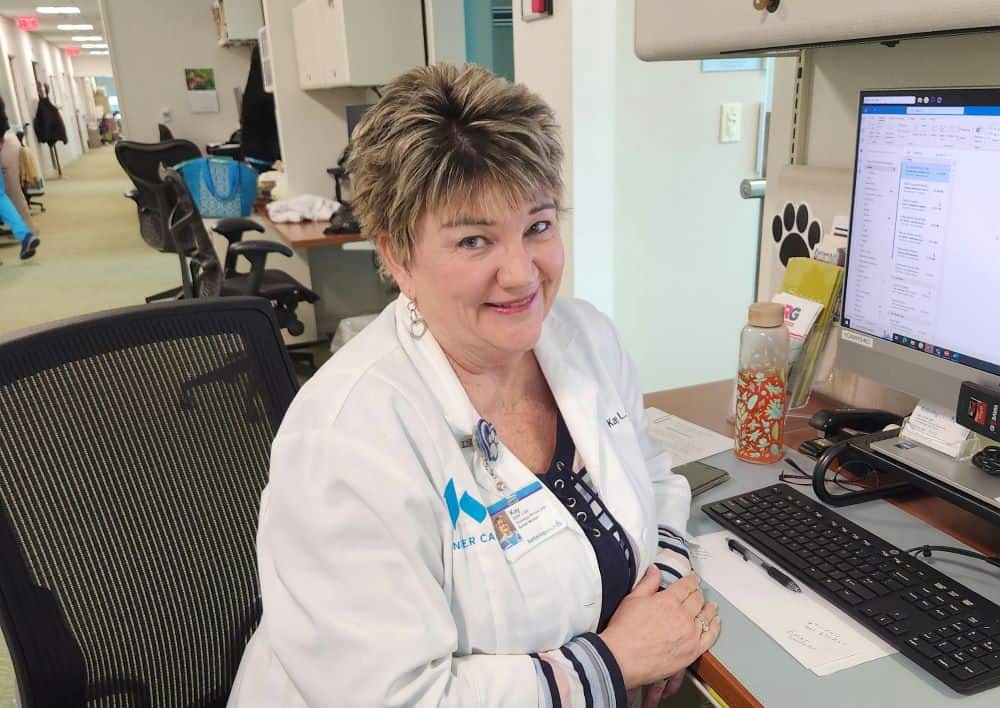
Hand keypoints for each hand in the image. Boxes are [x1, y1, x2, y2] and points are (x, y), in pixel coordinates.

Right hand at [598, 568, 719, 689]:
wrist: (623, 658)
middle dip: (698, 593)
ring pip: (706, 616)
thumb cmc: (624, 630)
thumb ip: (647, 583)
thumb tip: (654, 570)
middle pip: (697, 599)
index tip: (693, 579)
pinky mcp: (693, 651)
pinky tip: (715, 623)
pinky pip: (711, 636)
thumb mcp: (633, 599)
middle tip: (698, 592)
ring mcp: (690, 634)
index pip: (686, 586)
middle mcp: (683, 615)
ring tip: (711, 606)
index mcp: (669, 600)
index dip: (691, 580)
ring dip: (709, 608)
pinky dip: (715, 627)